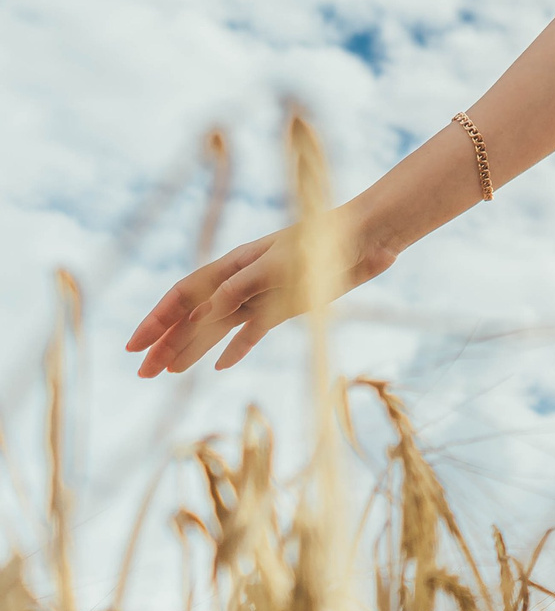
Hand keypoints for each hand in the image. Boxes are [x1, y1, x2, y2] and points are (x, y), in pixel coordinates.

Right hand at [125, 211, 398, 376]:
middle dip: (166, 342)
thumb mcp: (278, 265)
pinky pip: (252, 330)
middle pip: (195, 315)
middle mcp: (242, 280)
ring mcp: (263, 294)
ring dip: (192, 349)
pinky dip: (236, 348)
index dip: (157, 320)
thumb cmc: (320, 243)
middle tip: (142, 373)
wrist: (366, 237)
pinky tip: (220, 366)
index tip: (133, 347)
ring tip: (168, 373)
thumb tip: (200, 316)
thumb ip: (240, 288)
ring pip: (218, 327)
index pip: (185, 295)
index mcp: (234, 266)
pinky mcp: (287, 305)